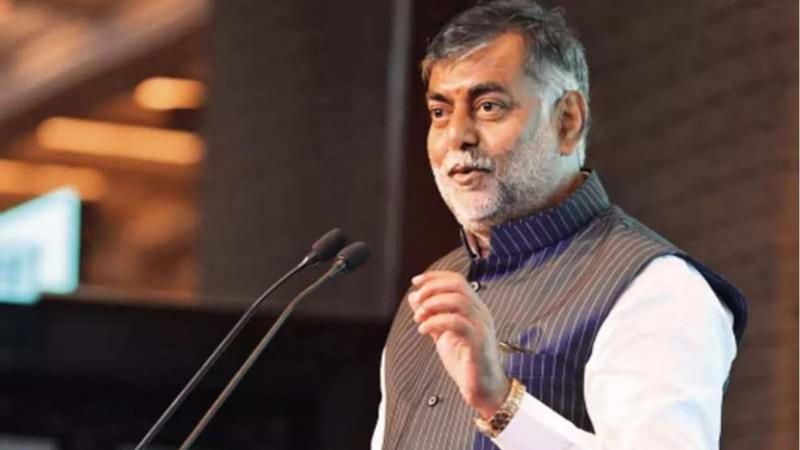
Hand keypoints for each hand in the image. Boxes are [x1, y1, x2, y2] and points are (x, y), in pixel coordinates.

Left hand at [408, 271, 509, 418]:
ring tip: (419, 317)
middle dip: (432, 288)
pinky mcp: (478, 342)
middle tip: (416, 300)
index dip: (434, 276)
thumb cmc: (465, 362)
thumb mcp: (442, 334)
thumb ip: (430, 315)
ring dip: (433, 304)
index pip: (456, 280)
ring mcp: (481, 326)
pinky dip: (435, 322)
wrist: (482, 389)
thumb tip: (414, 296)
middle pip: (458, 285)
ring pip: (459, 300)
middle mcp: (481, 313)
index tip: (415, 281)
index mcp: (474, 308)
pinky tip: (423, 330)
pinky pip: (457, 323)